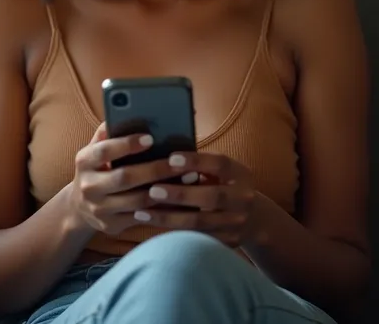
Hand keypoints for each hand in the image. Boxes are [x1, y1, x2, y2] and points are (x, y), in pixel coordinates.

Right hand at [69, 124, 183, 235]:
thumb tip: (129, 108)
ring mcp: (99, 210)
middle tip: (180, 160)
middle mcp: (88, 187)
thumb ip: (109, 131)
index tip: (150, 137)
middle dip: (155, 169)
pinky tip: (181, 197)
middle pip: (125, 178)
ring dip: (166, 189)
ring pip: (138, 201)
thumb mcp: (95, 148)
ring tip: (189, 177)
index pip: (104, 151)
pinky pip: (143, 218)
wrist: (79, 207)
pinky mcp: (111, 227)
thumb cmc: (97, 167)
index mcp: (84, 161)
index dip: (127, 144)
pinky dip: (164, 207)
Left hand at [132, 152, 257, 247]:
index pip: (220, 164)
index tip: (171, 158)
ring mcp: (236, 224)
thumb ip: (202, 165)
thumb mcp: (224, 172)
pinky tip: (153, 226)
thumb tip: (165, 156)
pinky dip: (172, 232)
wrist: (256, 219)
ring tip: (142, 211)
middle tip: (153, 190)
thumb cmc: (227, 185)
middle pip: (211, 197)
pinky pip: (196, 238)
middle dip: (180, 194)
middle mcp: (243, 199)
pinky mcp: (227, 242)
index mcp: (241, 174)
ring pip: (200, 222)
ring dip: (169, 217)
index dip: (196, 161)